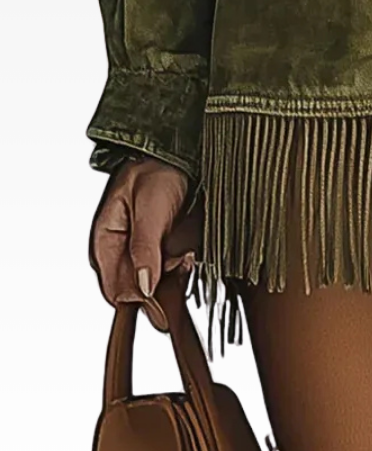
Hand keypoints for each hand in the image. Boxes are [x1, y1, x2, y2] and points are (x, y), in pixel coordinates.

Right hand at [89, 157, 202, 308]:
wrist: (177, 155)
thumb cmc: (156, 171)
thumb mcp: (149, 206)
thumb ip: (145, 247)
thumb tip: (144, 287)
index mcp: (105, 244)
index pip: (115, 291)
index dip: (140, 295)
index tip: (162, 281)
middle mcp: (121, 254)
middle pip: (137, 292)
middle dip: (161, 283)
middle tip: (177, 261)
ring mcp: (141, 254)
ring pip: (156, 286)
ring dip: (174, 275)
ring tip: (184, 252)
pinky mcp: (160, 252)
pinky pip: (170, 273)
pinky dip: (182, 266)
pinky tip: (188, 253)